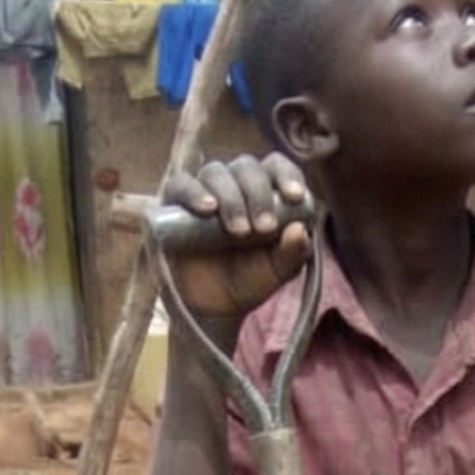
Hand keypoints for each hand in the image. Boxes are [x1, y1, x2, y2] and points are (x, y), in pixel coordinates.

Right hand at [161, 155, 311, 320]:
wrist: (213, 307)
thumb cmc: (249, 280)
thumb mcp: (278, 271)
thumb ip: (294, 252)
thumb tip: (300, 229)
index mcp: (265, 192)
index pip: (276, 167)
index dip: (287, 175)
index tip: (294, 197)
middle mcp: (235, 185)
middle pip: (247, 167)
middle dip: (258, 194)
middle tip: (264, 228)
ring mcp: (204, 190)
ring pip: (216, 172)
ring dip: (231, 198)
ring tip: (239, 231)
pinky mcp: (175, 202)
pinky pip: (181, 184)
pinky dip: (194, 192)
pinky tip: (207, 209)